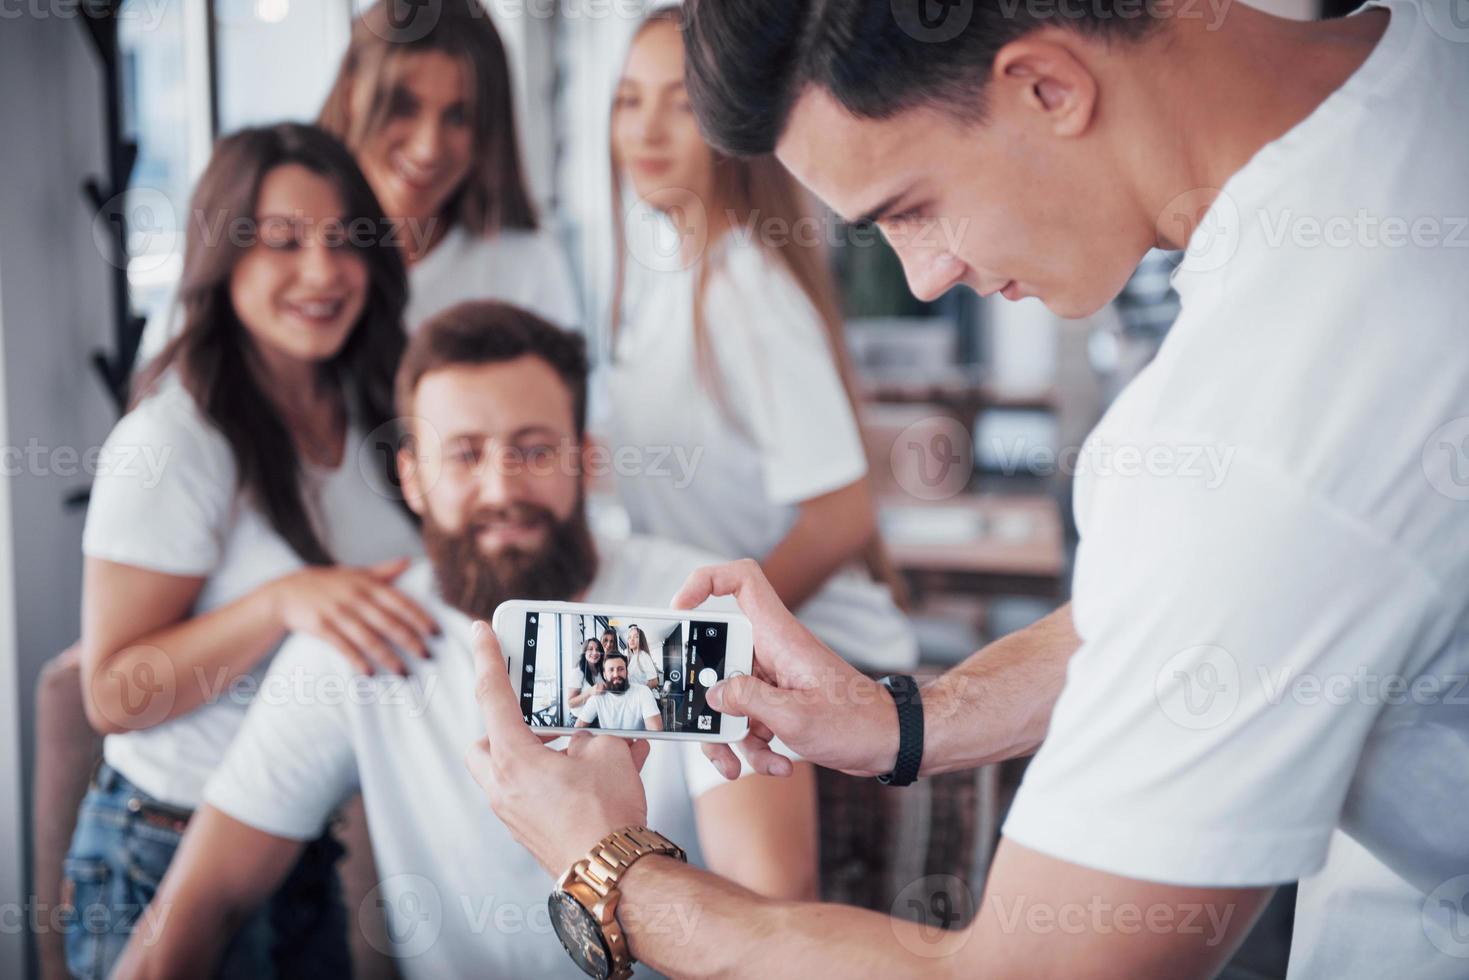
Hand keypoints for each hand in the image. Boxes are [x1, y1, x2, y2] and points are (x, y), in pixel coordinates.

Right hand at [270, 557, 437, 675]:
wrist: (287, 591)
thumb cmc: (328, 583)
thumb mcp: (356, 573)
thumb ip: (384, 571)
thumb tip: (409, 560)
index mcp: (368, 585)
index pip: (401, 602)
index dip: (420, 618)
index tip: (437, 633)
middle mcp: (355, 599)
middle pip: (389, 623)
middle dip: (410, 641)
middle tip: (427, 657)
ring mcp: (338, 613)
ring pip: (369, 638)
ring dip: (388, 657)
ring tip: (403, 673)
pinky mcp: (321, 628)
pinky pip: (343, 647)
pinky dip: (357, 661)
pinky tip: (370, 674)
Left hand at [464, 621, 650, 874]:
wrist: (615, 875)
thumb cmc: (607, 816)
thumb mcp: (608, 753)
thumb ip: (595, 729)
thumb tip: (597, 727)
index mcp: (514, 759)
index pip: (493, 695)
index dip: (488, 658)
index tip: (480, 631)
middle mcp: (503, 788)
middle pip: (485, 743)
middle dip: (506, 726)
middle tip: (541, 717)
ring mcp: (513, 814)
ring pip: (509, 770)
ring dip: (537, 754)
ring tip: (584, 749)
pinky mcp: (530, 831)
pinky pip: (533, 794)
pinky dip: (555, 779)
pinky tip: (597, 777)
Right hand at [671, 559, 899, 779]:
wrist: (889, 744)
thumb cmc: (855, 723)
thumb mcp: (795, 717)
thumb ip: (747, 702)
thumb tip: (712, 697)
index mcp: (778, 637)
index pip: (740, 580)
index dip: (704, 582)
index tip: (680, 609)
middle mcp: (771, 651)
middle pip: (717, 658)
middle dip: (707, 702)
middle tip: (710, 729)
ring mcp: (772, 678)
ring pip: (727, 698)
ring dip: (730, 737)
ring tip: (742, 764)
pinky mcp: (776, 703)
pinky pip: (746, 719)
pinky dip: (753, 747)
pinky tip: (776, 764)